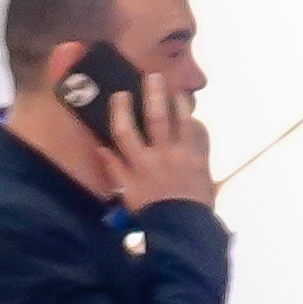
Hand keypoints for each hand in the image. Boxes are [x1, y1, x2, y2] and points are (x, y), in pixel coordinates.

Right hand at [93, 69, 216, 211]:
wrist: (181, 227)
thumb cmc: (150, 212)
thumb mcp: (126, 193)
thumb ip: (115, 169)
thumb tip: (102, 148)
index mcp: (139, 164)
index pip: (125, 131)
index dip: (121, 111)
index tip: (121, 95)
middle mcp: (160, 154)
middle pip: (156, 118)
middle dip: (153, 95)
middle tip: (153, 76)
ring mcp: (183, 155)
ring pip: (182, 122)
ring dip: (180, 104)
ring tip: (178, 91)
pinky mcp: (201, 159)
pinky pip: (201, 136)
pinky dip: (198, 126)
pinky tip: (195, 119)